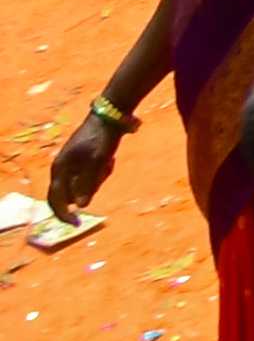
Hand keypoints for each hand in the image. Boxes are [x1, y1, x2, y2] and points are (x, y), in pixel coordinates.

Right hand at [37, 105, 116, 223]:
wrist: (110, 116)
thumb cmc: (102, 138)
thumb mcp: (97, 162)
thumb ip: (87, 183)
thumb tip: (80, 205)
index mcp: (60, 169)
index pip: (56, 199)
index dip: (64, 214)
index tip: (77, 224)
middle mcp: (62, 169)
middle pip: (71, 194)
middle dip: (88, 189)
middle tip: (103, 171)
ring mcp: (72, 165)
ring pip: (83, 186)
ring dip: (96, 180)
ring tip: (107, 162)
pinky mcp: (83, 162)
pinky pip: (90, 177)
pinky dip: (100, 172)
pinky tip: (108, 159)